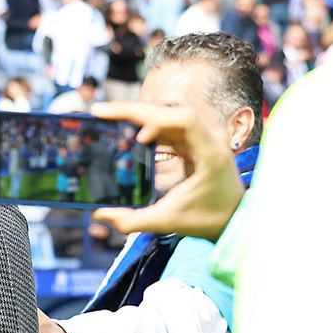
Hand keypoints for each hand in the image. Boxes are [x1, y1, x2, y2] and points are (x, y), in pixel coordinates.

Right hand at [90, 102, 244, 241]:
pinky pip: (167, 127)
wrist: (233, 220)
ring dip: (137, 116)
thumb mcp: (169, 221)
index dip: (158, 121)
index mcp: (211, 152)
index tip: (138, 137)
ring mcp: (201, 138)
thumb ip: (133, 221)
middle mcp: (208, 139)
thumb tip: (99, 215)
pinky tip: (126, 132)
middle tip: (101, 112)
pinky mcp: (193, 143)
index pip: (185, 120)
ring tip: (108, 118)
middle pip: (170, 112)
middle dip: (134, 111)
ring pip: (166, 116)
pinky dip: (145, 127)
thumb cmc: (208, 220)